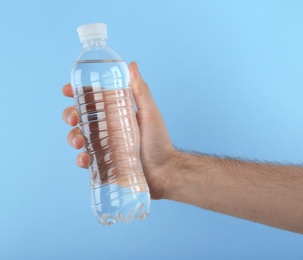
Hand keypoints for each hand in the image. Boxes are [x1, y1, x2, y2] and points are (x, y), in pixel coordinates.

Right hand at [62, 62, 176, 198]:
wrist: (164, 173)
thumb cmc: (159, 142)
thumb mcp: (149, 113)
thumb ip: (141, 91)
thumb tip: (131, 64)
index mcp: (116, 114)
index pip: (93, 100)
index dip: (77, 94)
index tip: (67, 90)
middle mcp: (107, 128)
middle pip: (79, 118)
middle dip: (70, 115)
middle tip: (73, 119)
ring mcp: (103, 147)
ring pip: (78, 138)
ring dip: (72, 137)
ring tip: (80, 142)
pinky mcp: (102, 165)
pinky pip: (85, 160)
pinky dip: (81, 159)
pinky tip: (86, 159)